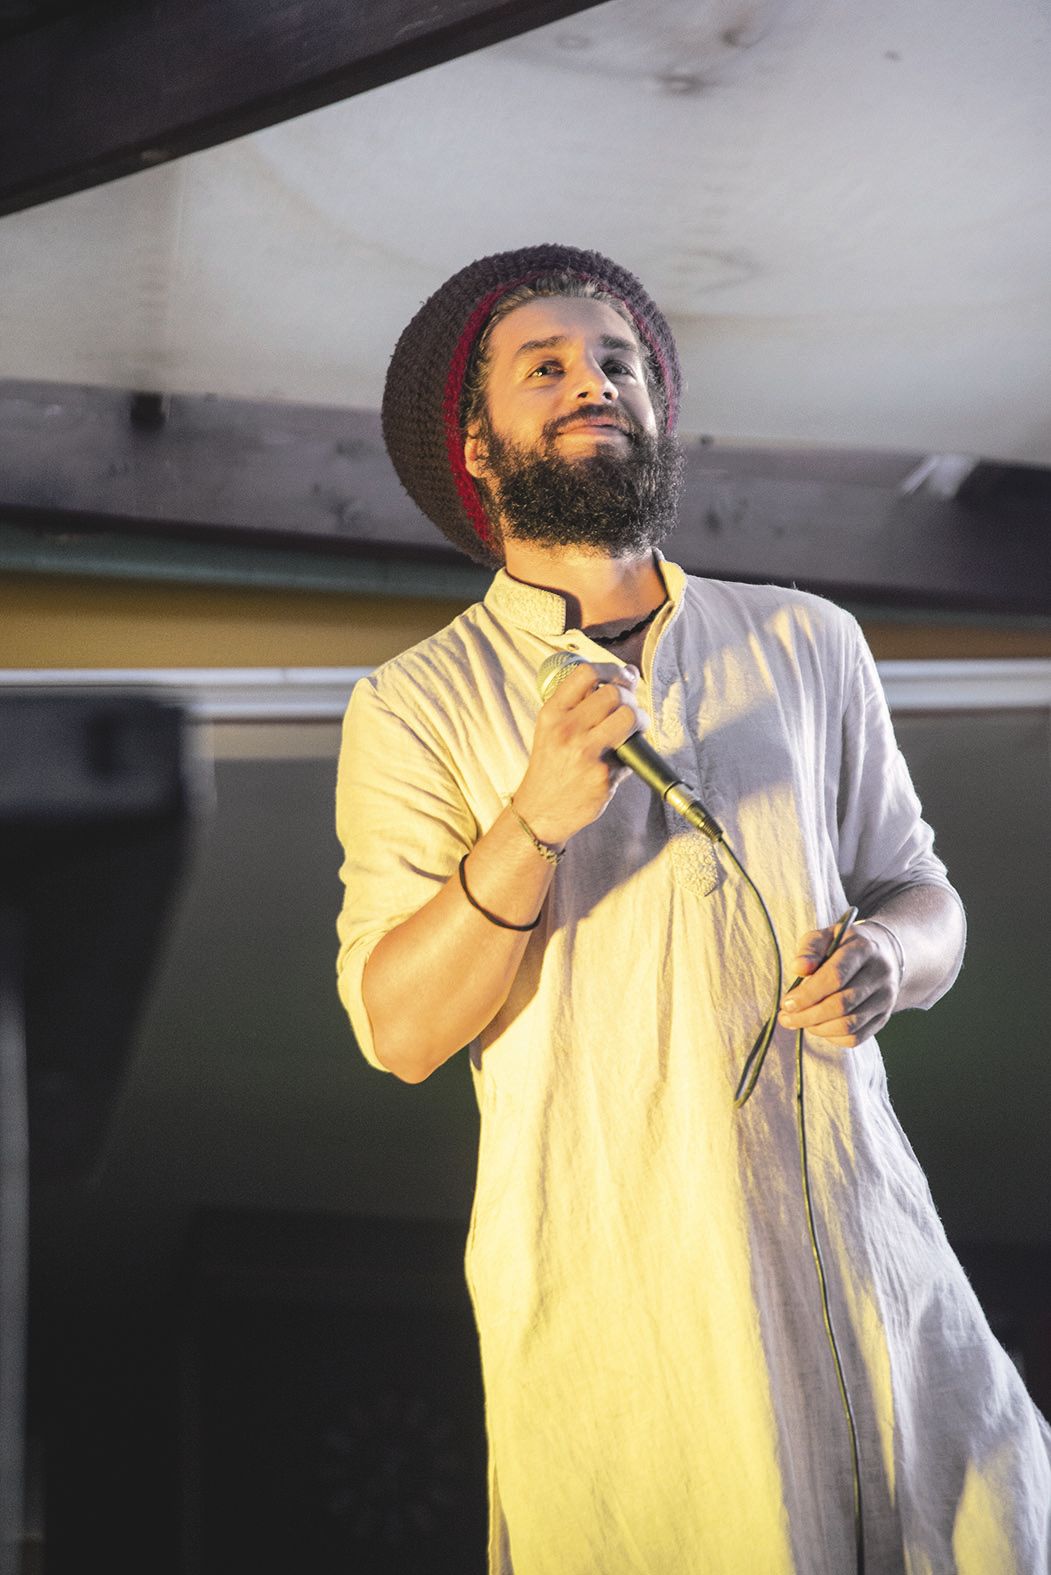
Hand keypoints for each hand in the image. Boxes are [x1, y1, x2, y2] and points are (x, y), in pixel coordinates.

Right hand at [514, 661, 649, 847]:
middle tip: (630, 711)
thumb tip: (628, 675)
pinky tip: (619, 762)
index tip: (622, 679)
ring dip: (640, 720)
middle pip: (614, 693)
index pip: (586, 673)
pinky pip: (631, 753)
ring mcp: (585, 752)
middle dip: (630, 699)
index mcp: (552, 713)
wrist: (539, 811)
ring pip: (629, 717)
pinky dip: (632, 755)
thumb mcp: (553, 729)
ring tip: (634, 730)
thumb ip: (583, 703)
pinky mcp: (603, 775)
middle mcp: (567, 729)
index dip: (612, 670)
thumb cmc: (551, 767)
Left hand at [778, 920, 902, 1046]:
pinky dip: (831, 1037)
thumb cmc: (843, 945)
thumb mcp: (825, 936)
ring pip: (848, 1025)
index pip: (835, 977)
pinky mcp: (884, 1017)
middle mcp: (880, 974)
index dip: (808, 994)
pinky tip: (818, 1027)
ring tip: (799, 1021)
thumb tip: (798, 968)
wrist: (883, 954)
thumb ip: (809, 949)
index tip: (786, 1002)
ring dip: (817, 1028)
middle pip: (841, 1005)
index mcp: (863, 949)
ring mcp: (886, 998)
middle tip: (786, 1017)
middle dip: (808, 1015)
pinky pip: (856, 1037)